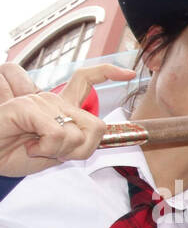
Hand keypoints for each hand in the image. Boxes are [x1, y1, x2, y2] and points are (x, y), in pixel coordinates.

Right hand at [0, 64, 133, 177]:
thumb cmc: (17, 154)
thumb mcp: (58, 152)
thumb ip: (80, 142)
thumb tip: (98, 131)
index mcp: (60, 106)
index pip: (86, 80)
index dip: (108, 73)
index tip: (130, 73)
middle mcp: (51, 99)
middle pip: (96, 124)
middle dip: (83, 149)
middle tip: (56, 152)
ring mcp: (38, 100)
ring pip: (77, 131)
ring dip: (61, 150)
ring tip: (37, 146)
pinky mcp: (25, 106)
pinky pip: (57, 132)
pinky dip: (47, 147)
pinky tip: (29, 145)